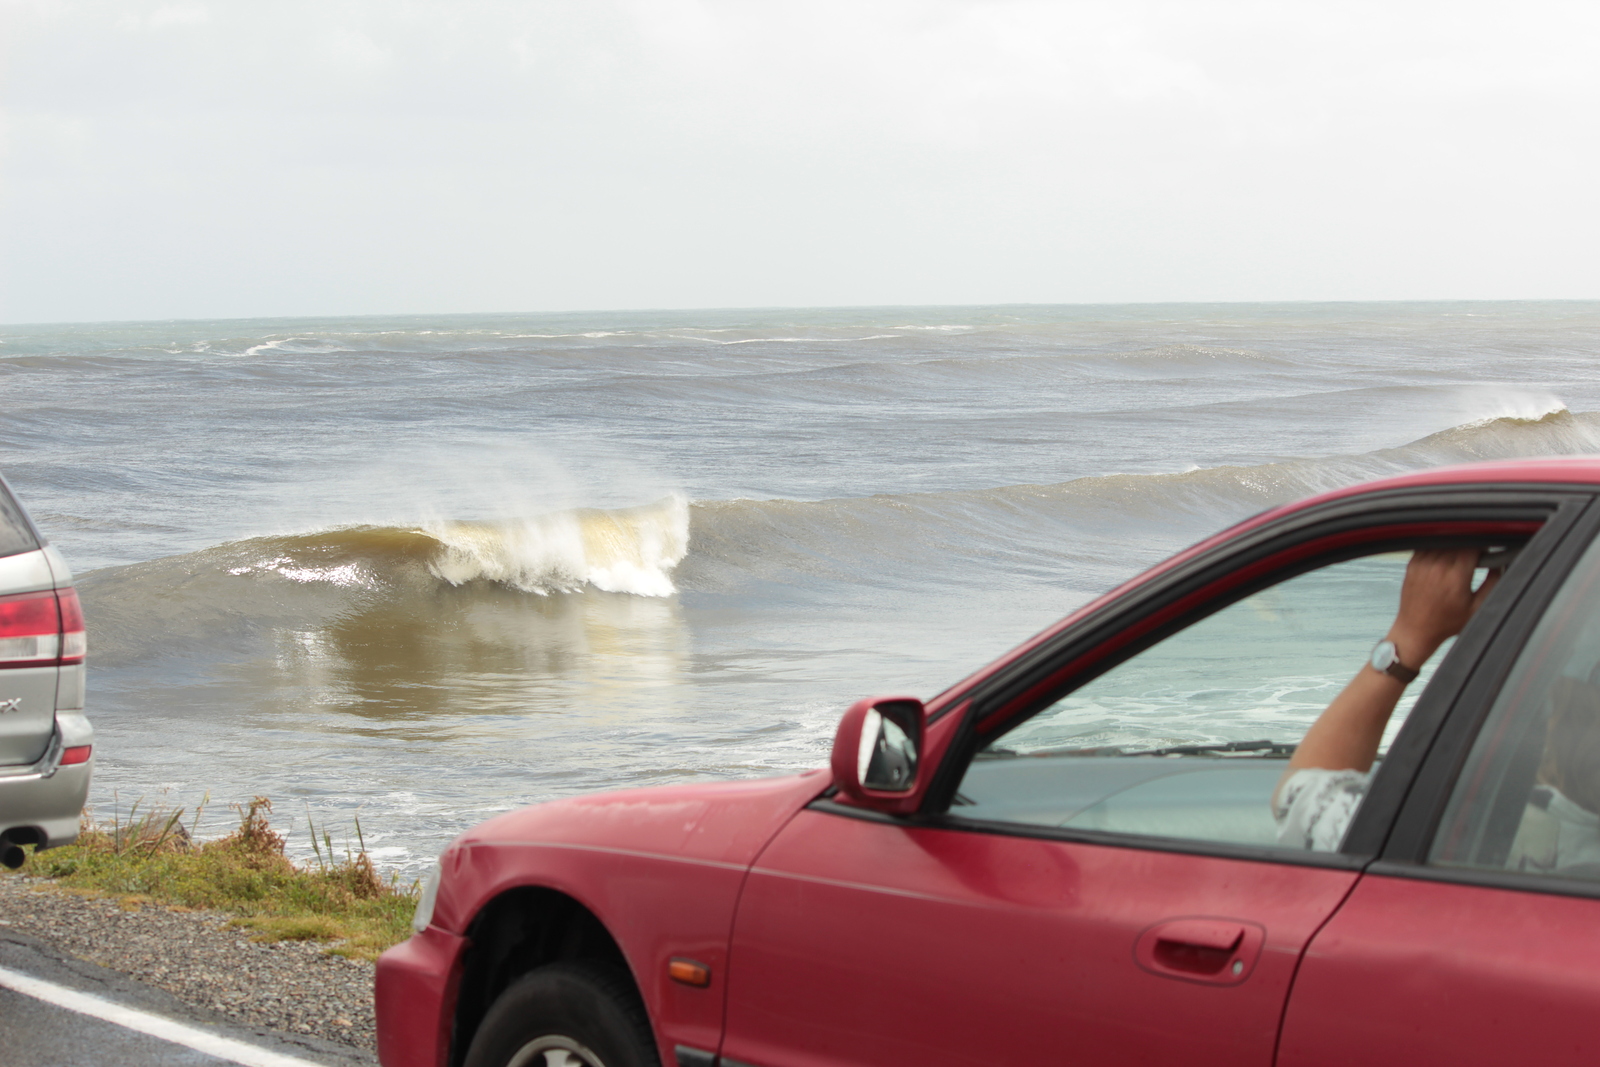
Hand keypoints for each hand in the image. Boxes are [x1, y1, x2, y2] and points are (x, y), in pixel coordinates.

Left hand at [1389, 548, 1498, 664]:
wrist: (1416, 630)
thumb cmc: (1446, 623)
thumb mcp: (1477, 607)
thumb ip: (1492, 583)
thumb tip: (1499, 563)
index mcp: (1455, 577)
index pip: (1472, 547)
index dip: (1482, 546)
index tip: (1486, 551)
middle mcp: (1437, 568)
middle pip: (1458, 542)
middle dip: (1469, 546)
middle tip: (1474, 556)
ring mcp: (1422, 564)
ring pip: (1442, 542)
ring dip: (1453, 545)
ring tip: (1459, 558)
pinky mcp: (1412, 565)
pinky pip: (1427, 546)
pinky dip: (1437, 548)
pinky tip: (1443, 558)